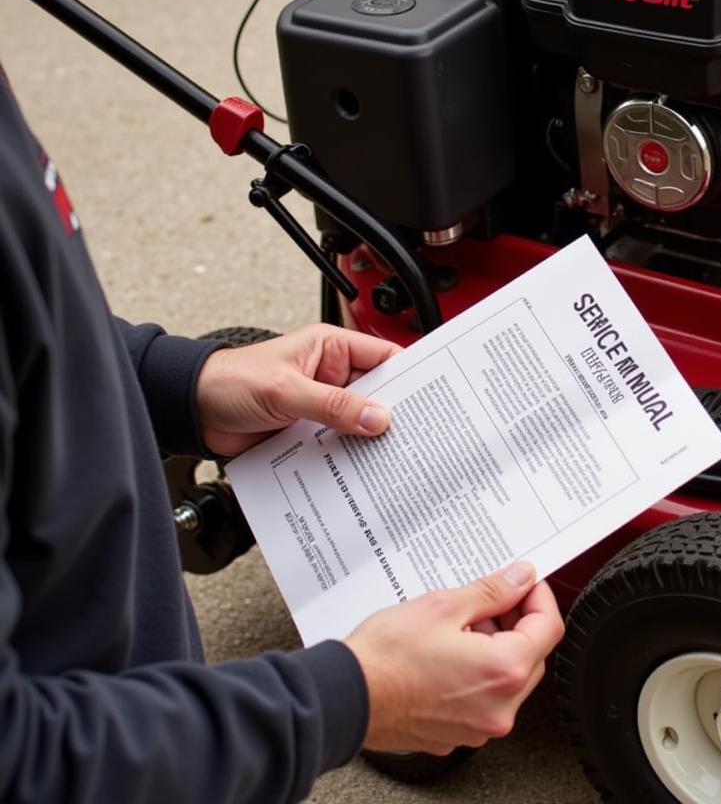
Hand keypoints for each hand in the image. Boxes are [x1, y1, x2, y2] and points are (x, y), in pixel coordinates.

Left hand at [195, 323, 400, 455]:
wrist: (191, 412)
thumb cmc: (229, 382)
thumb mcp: (285, 390)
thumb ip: (332, 405)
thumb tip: (377, 417)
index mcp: (331, 348)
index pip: (384, 355)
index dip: (409, 374)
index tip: (431, 395)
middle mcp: (331, 374)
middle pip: (377, 394)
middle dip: (393, 413)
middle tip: (416, 434)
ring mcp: (321, 405)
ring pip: (359, 422)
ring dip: (370, 439)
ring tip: (394, 457)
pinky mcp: (309, 431)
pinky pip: (339, 443)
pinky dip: (349, 456)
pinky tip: (361, 470)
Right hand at [346, 562, 564, 753]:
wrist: (345, 697)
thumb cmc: (386, 657)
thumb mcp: (444, 606)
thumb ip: (492, 591)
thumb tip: (519, 579)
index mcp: (503, 672)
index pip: (548, 627)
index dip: (538, 596)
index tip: (524, 582)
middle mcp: (498, 708)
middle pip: (531, 655)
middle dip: (516, 622)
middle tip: (490, 598)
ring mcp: (478, 726)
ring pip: (507, 678)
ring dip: (495, 646)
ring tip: (460, 622)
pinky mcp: (456, 733)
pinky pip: (482, 697)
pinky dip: (476, 671)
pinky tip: (449, 650)